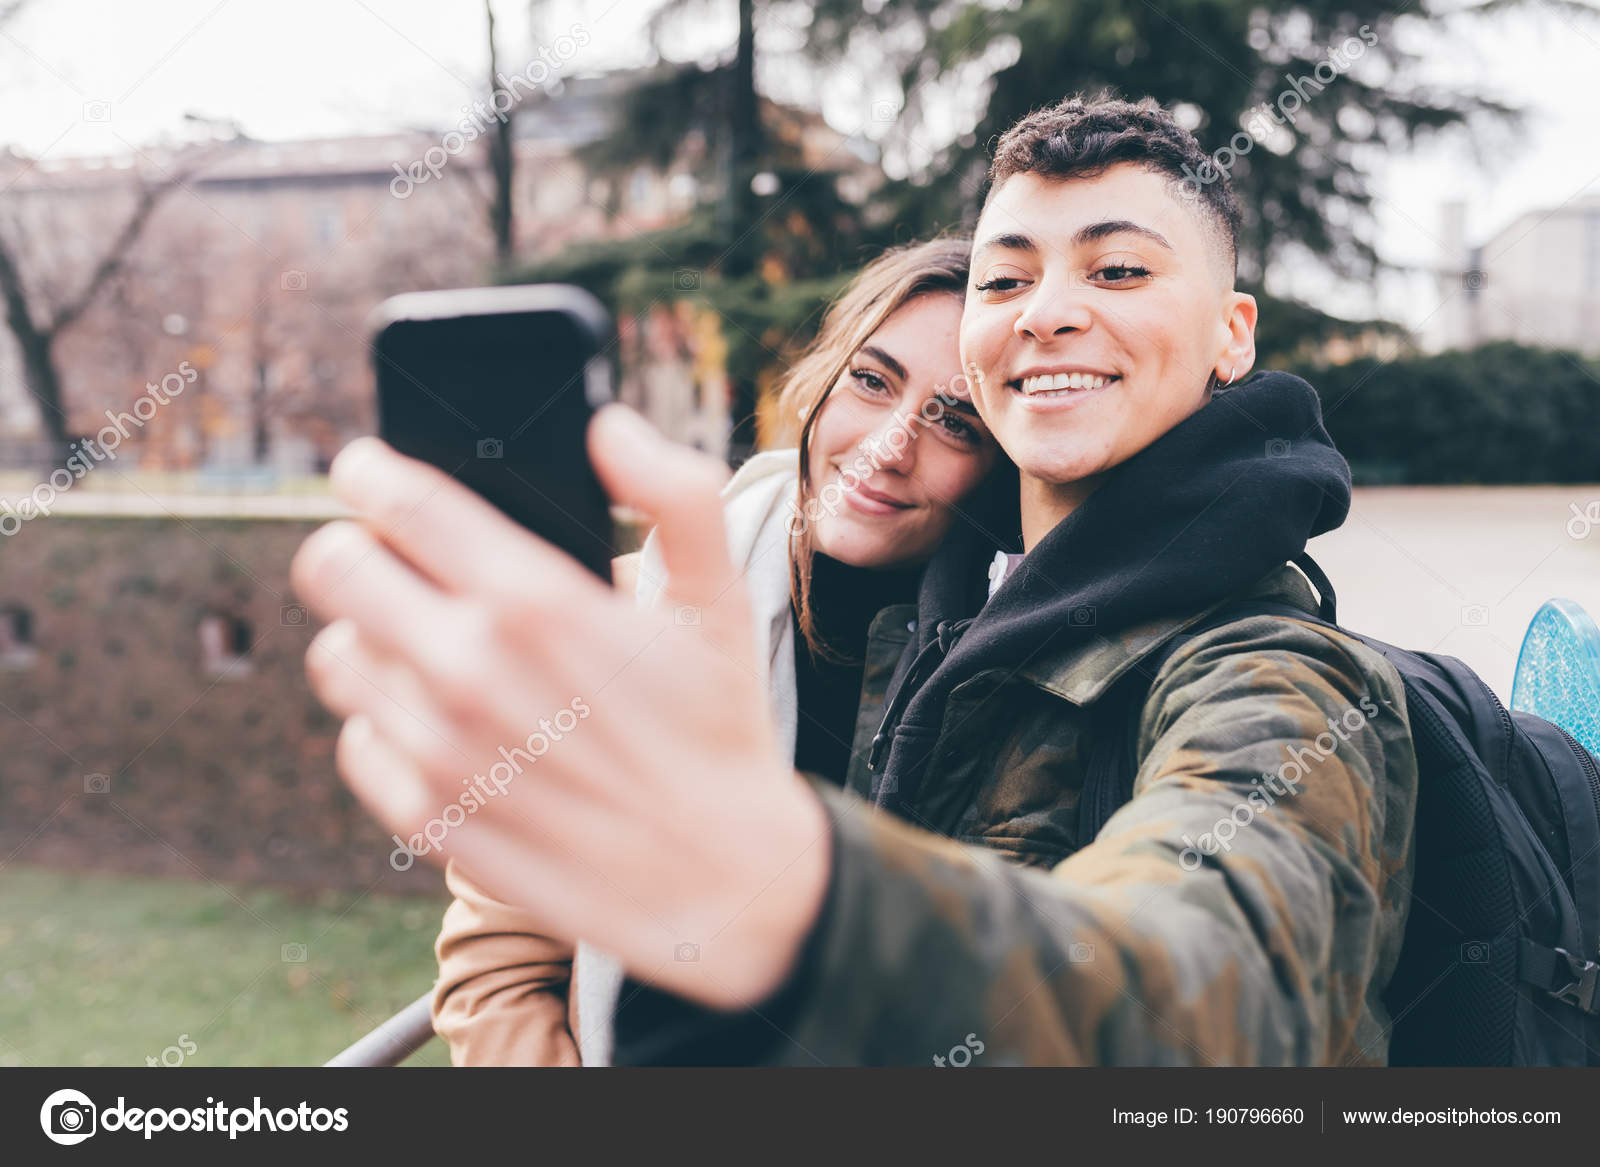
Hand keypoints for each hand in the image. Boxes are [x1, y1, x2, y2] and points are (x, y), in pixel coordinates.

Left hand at [289, 407, 830, 1007]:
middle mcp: (471, 672)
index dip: (370, 473)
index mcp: (537, 601)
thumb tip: (609, 429)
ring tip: (422, 643)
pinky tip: (443, 722)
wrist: (722, 879)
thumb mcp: (721, 600)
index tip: (368, 470)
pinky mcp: (429, 818)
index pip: (399, 502)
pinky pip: (357, 741)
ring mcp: (440, 752)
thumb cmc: (720, 728)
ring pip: (337, 655)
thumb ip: (675, 493)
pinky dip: (387, 722)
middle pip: (334, 569)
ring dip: (369, 636)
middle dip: (355, 547)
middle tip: (389, 556)